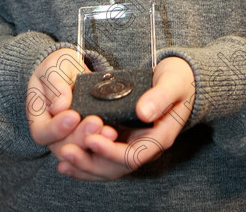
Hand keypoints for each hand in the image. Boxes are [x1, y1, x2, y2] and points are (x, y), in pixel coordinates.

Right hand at [26, 48, 117, 157]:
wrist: (72, 69)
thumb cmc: (57, 68)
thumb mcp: (53, 69)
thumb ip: (55, 86)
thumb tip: (59, 107)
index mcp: (39, 120)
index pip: (42, 133)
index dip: (56, 129)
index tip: (73, 115)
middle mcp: (54, 135)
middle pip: (63, 147)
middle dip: (81, 136)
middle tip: (96, 123)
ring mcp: (72, 138)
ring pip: (81, 151)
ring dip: (95, 142)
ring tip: (110, 131)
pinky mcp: (89, 136)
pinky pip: (96, 146)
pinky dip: (105, 142)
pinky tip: (116, 133)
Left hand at [56, 56, 195, 180]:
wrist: (182, 81)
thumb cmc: (179, 80)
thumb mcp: (173, 83)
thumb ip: (160, 97)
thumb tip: (143, 113)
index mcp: (160, 137)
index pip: (133, 154)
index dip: (110, 151)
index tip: (90, 140)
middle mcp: (146, 146)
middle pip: (116, 166)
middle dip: (90, 161)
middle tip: (65, 151)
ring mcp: (134, 144)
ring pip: (108, 165)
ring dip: (85, 164)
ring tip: (62, 158)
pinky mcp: (124, 138)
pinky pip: (104, 155)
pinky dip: (86, 158)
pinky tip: (67, 159)